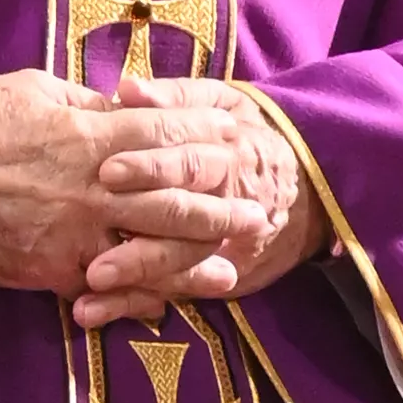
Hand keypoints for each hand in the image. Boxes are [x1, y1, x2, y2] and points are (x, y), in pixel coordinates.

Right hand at [0, 71, 324, 328]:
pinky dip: (137, 299)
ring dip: (195, 263)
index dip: (207, 133)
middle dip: (221, 207)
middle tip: (258, 215)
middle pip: (175, 197)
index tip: (239, 133)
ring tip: (231, 271)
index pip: (168, 130)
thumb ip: (86, 102)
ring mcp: (77, 231)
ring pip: (151, 250)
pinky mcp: (51, 268)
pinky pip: (105, 288)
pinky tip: (164, 307)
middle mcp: (96, 185)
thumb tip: (121, 102)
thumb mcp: (35, 91)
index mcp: (94, 133)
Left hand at [71, 93, 322, 328]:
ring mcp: (220, 246)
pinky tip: (89, 312)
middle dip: (139, 237)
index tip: (107, 169)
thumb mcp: (226, 104)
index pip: (187, 161)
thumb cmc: (251, 136)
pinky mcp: (213, 277)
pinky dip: (130, 306)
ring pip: (177, 264)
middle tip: (94, 244)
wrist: (313, 188)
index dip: (149, 166)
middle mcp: (224, 204)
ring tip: (90, 283)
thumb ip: (176, 97)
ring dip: (133, 278)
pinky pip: (171, 292)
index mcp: (224, 153)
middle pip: (181, 221)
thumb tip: (126, 89)